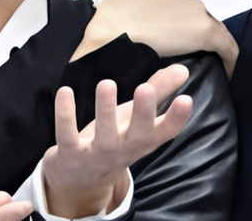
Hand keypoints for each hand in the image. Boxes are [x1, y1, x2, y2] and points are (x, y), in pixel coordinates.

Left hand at [42, 63, 193, 217]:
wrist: (79, 183)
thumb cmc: (114, 141)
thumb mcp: (136, 118)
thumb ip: (158, 92)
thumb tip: (183, 69)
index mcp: (143, 140)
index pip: (165, 132)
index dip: (177, 118)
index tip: (186, 99)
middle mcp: (124, 149)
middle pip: (138, 136)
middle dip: (143, 113)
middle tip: (145, 89)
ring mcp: (97, 155)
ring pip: (104, 136)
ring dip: (105, 111)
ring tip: (106, 83)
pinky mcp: (70, 155)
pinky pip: (67, 135)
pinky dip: (65, 115)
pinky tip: (65, 91)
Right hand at [73, 0, 237, 75]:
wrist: (117, 29)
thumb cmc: (103, 31)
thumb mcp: (94, 36)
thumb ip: (92, 46)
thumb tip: (72, 65)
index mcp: (142, 0)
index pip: (160, 14)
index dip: (165, 32)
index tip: (163, 50)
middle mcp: (170, 0)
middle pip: (186, 19)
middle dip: (186, 37)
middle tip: (180, 62)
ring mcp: (191, 12)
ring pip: (206, 29)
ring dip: (204, 46)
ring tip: (199, 68)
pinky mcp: (206, 30)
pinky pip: (226, 47)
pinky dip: (227, 61)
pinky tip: (223, 77)